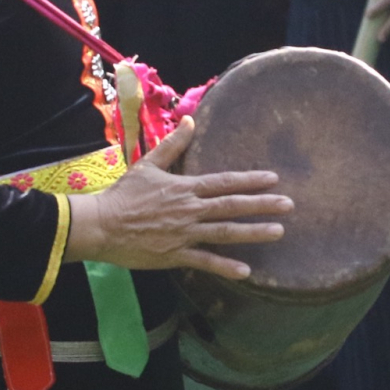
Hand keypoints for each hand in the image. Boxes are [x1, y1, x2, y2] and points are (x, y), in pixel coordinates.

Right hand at [65, 118, 292, 279]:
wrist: (100, 224)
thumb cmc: (123, 194)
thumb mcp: (148, 163)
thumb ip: (173, 143)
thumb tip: (190, 118)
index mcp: (184, 188)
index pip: (224, 182)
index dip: (250, 180)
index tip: (273, 179)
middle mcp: (189, 210)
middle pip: (231, 206)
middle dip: (262, 205)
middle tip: (289, 205)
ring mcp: (183, 234)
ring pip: (224, 232)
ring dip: (253, 232)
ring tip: (278, 232)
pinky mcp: (174, 255)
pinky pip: (204, 261)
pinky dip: (224, 266)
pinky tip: (246, 271)